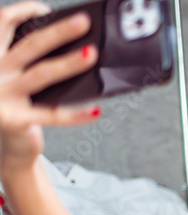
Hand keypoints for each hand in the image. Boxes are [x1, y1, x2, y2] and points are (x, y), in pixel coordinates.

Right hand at [0, 2, 98, 173]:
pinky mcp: (16, 121)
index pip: (2, 24)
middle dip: (58, 32)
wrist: (8, 147)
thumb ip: (29, 60)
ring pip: (41, 74)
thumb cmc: (18, 106)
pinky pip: (52, 115)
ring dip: (69, 63)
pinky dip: (76, 114)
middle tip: (83, 22)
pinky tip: (96, 110)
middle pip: (28, 46)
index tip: (48, 10)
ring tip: (92, 54)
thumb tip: (73, 42)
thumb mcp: (15, 77)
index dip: (24, 12)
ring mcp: (2, 98)